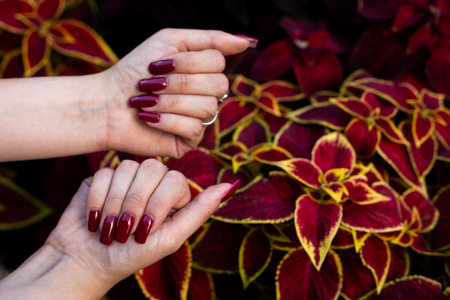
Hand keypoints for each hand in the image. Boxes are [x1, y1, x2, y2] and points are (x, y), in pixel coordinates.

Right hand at [0, 159, 235, 298]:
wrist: (85, 263)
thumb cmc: (130, 256)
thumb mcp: (171, 238)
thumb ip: (200, 211)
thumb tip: (231, 185)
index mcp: (171, 196)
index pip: (174, 179)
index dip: (159, 203)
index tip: (146, 230)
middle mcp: (150, 183)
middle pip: (151, 167)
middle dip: (136, 202)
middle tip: (125, 230)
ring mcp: (125, 178)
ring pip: (126, 167)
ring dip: (115, 203)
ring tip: (109, 228)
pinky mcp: (100, 178)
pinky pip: (104, 172)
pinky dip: (98, 199)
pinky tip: (94, 218)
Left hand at [99, 29, 253, 157]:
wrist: (106, 104)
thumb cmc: (134, 71)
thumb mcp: (169, 42)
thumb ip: (210, 39)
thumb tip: (247, 41)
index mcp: (204, 71)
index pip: (218, 62)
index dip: (187, 62)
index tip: (156, 65)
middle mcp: (208, 95)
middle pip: (219, 85)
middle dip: (178, 83)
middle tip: (150, 85)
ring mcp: (201, 119)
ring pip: (207, 107)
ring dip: (169, 102)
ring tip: (145, 102)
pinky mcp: (190, 141)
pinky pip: (194, 128)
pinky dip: (166, 121)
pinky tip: (148, 119)